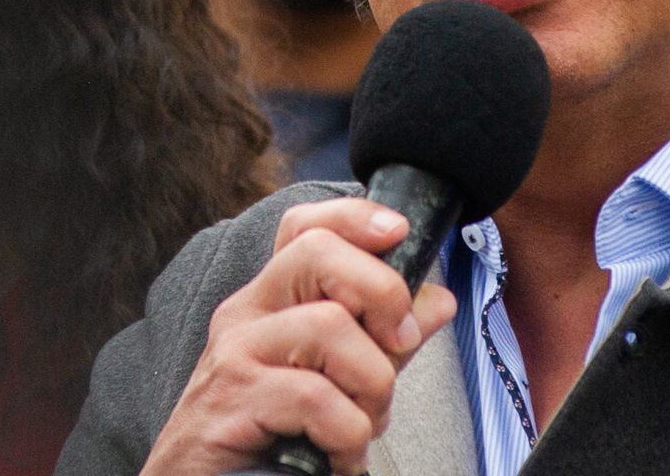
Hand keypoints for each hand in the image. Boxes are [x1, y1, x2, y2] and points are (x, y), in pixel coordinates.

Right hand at [141, 198, 458, 475]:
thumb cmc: (268, 439)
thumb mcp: (340, 381)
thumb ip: (384, 341)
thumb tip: (437, 300)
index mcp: (272, 301)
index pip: (303, 227)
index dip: (354, 217)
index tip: (398, 232)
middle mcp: (248, 314)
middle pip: (319, 253)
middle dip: (382, 293)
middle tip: (398, 346)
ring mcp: (235, 352)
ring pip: (329, 326)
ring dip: (371, 385)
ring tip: (363, 426)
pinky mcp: (231, 398)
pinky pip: (315, 397)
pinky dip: (347, 435)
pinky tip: (340, 459)